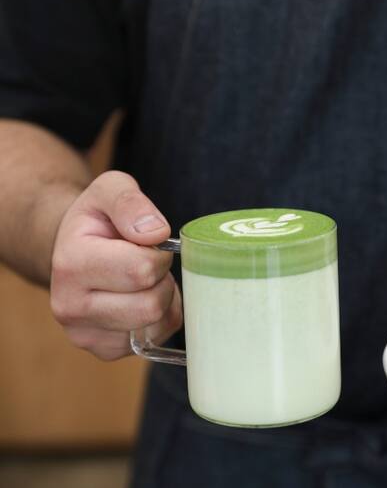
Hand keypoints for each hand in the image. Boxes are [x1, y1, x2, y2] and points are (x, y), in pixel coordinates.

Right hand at [50, 170, 181, 360]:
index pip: (141, 270)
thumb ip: (130, 202)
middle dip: (161, 278)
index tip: (147, 243)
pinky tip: (142, 297)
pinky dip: (162, 317)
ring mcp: (86, 334)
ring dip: (163, 297)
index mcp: (71, 265)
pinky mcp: (105, 350)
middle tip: (147, 262)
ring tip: (143, 280)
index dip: (158, 254)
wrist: (74, 249)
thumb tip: (155, 234)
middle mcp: (70, 307)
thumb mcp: (110, 189)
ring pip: (157, 323)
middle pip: (151, 305)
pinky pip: (157, 337)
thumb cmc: (99, 219)